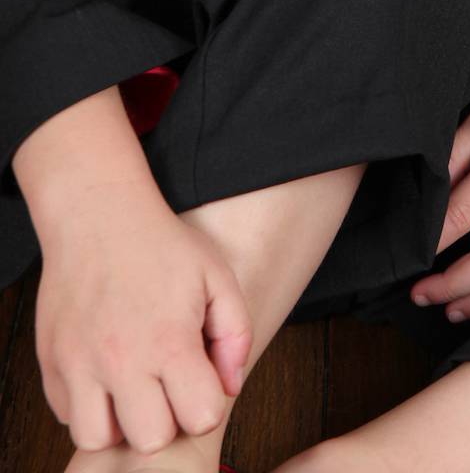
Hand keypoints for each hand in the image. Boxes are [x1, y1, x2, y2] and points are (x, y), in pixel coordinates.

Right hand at [34, 194, 251, 454]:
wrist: (98, 215)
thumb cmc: (162, 245)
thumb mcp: (216, 276)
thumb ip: (235, 333)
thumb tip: (229, 387)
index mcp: (169, 341)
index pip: (199, 418)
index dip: (204, 403)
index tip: (197, 378)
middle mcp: (120, 360)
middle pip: (149, 439)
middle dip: (163, 419)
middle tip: (163, 383)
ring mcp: (79, 365)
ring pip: (97, 438)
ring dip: (118, 422)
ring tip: (130, 386)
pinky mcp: (51, 364)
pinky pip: (67, 414)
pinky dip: (86, 404)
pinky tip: (103, 372)